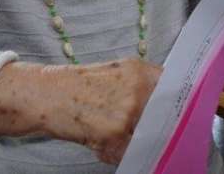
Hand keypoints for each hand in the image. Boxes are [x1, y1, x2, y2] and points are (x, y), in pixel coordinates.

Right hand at [0, 58, 161, 164]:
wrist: (46, 94)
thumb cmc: (77, 84)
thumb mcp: (114, 73)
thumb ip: (141, 85)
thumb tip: (167, 104)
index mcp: (139, 71)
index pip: (175, 90)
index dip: (177, 105)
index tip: (177, 115)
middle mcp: (137, 89)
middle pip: (165, 118)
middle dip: (156, 128)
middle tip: (137, 131)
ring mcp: (127, 112)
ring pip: (147, 137)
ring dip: (133, 141)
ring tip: (111, 133)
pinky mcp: (114, 133)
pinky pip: (127, 152)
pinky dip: (114, 152)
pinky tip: (99, 140)